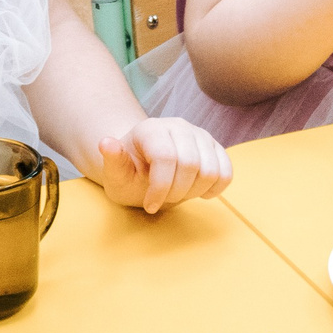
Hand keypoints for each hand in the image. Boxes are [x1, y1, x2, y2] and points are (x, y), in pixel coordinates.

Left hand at [98, 117, 233, 211]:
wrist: (143, 169)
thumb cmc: (129, 174)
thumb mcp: (115, 174)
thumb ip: (112, 160)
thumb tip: (106, 143)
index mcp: (151, 129)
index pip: (166, 157)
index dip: (160, 188)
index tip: (149, 206)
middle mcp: (178, 126)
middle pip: (191, 164)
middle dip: (177, 192)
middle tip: (163, 199)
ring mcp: (200, 135)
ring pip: (211, 170)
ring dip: (195, 191)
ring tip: (178, 193)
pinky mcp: (215, 147)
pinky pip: (226, 172)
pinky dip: (214, 189)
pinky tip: (198, 192)